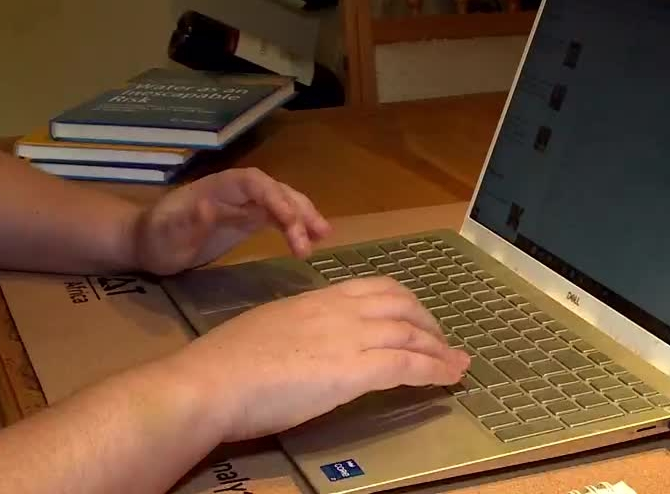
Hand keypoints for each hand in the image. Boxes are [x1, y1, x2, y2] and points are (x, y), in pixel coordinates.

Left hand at [132, 168, 330, 275]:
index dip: (276, 198)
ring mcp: (244, 204)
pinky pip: (279, 217)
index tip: (290, 222)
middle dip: (297, 211)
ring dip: (304, 216)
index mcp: (219, 187)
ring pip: (282, 202)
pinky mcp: (248, 219)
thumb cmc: (156, 238)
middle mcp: (237, 190)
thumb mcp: (168, 232)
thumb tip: (209, 206)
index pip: (255, 183)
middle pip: (275, 191)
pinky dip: (296, 225)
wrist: (147, 243)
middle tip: (313, 238)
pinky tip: (312, 238)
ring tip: (324, 236)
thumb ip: (190, 219)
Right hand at [165, 276, 469, 441]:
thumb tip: (307, 342)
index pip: (377, 289)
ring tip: (457, 363)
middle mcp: (340, 310)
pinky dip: (435, 370)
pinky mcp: (354, 370)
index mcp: (318, 298)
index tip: (417, 319)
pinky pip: (407, 365)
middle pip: (403, 306)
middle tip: (442, 344)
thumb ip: (297, 329)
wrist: (212, 380)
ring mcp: (350, 338)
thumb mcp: (269, 328)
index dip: (405, 304)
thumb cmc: (227, 361)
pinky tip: (449, 379)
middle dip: (429, 324)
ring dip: (441, 350)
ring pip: (412, 334)